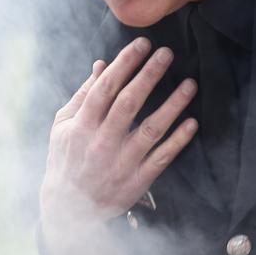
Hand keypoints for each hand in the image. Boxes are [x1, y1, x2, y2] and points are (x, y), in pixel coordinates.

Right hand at [41, 38, 196, 230]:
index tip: (142, 45)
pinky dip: (178, 141)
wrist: (70, 209)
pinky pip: (161, 158)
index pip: (105, 88)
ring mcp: (121, 162)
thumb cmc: (66, 160)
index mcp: (81, 126)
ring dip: (172, 105)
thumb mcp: (63, 126)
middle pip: (129, 103)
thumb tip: (101, 65)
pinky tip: (192, 123)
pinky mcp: (137, 180)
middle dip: (149, 75)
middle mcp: (102, 142)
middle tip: (167, 54)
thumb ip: (83, 95)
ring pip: (150, 129)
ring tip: (189, 84)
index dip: (124, 64)